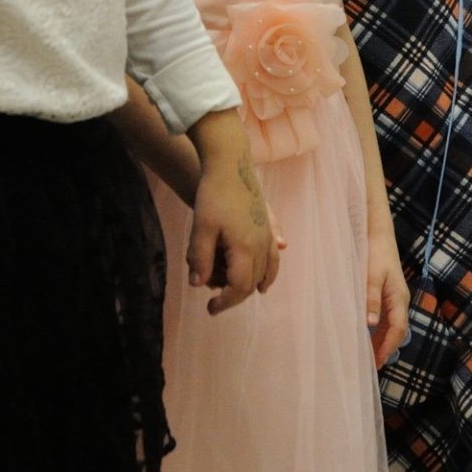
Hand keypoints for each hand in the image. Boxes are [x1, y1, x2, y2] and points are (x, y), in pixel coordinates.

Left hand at [189, 147, 279, 314]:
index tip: (210, 308)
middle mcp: (262, 245)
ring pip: (265, 272)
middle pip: (252, 283)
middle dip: (233, 295)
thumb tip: (198, 285)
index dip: (225, 301)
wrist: (230, 163)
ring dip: (250, 286)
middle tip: (214, 301)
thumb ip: (199, 257)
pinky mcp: (268, 226)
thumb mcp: (201, 227)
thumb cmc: (213, 194)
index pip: (239, 287)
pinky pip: (274, 259)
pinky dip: (269, 274)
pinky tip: (263, 283)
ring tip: (233, 294)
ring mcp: (268, 235)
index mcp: (246, 247)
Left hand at [365, 224, 409, 368]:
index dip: (388, 348)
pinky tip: (366, 335)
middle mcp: (399, 300)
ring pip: (390, 326)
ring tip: (367, 357)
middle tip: (371, 367)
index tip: (378, 363)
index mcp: (398, 298)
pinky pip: (384, 317)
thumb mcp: (371, 276)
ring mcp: (394, 297)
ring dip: (380, 341)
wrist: (377, 233)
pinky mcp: (386, 293)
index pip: (397, 330)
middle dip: (385, 349)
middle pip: (395, 331)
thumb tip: (370, 325)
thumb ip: (370, 299)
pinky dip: (377, 330)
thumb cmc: (375, 252)